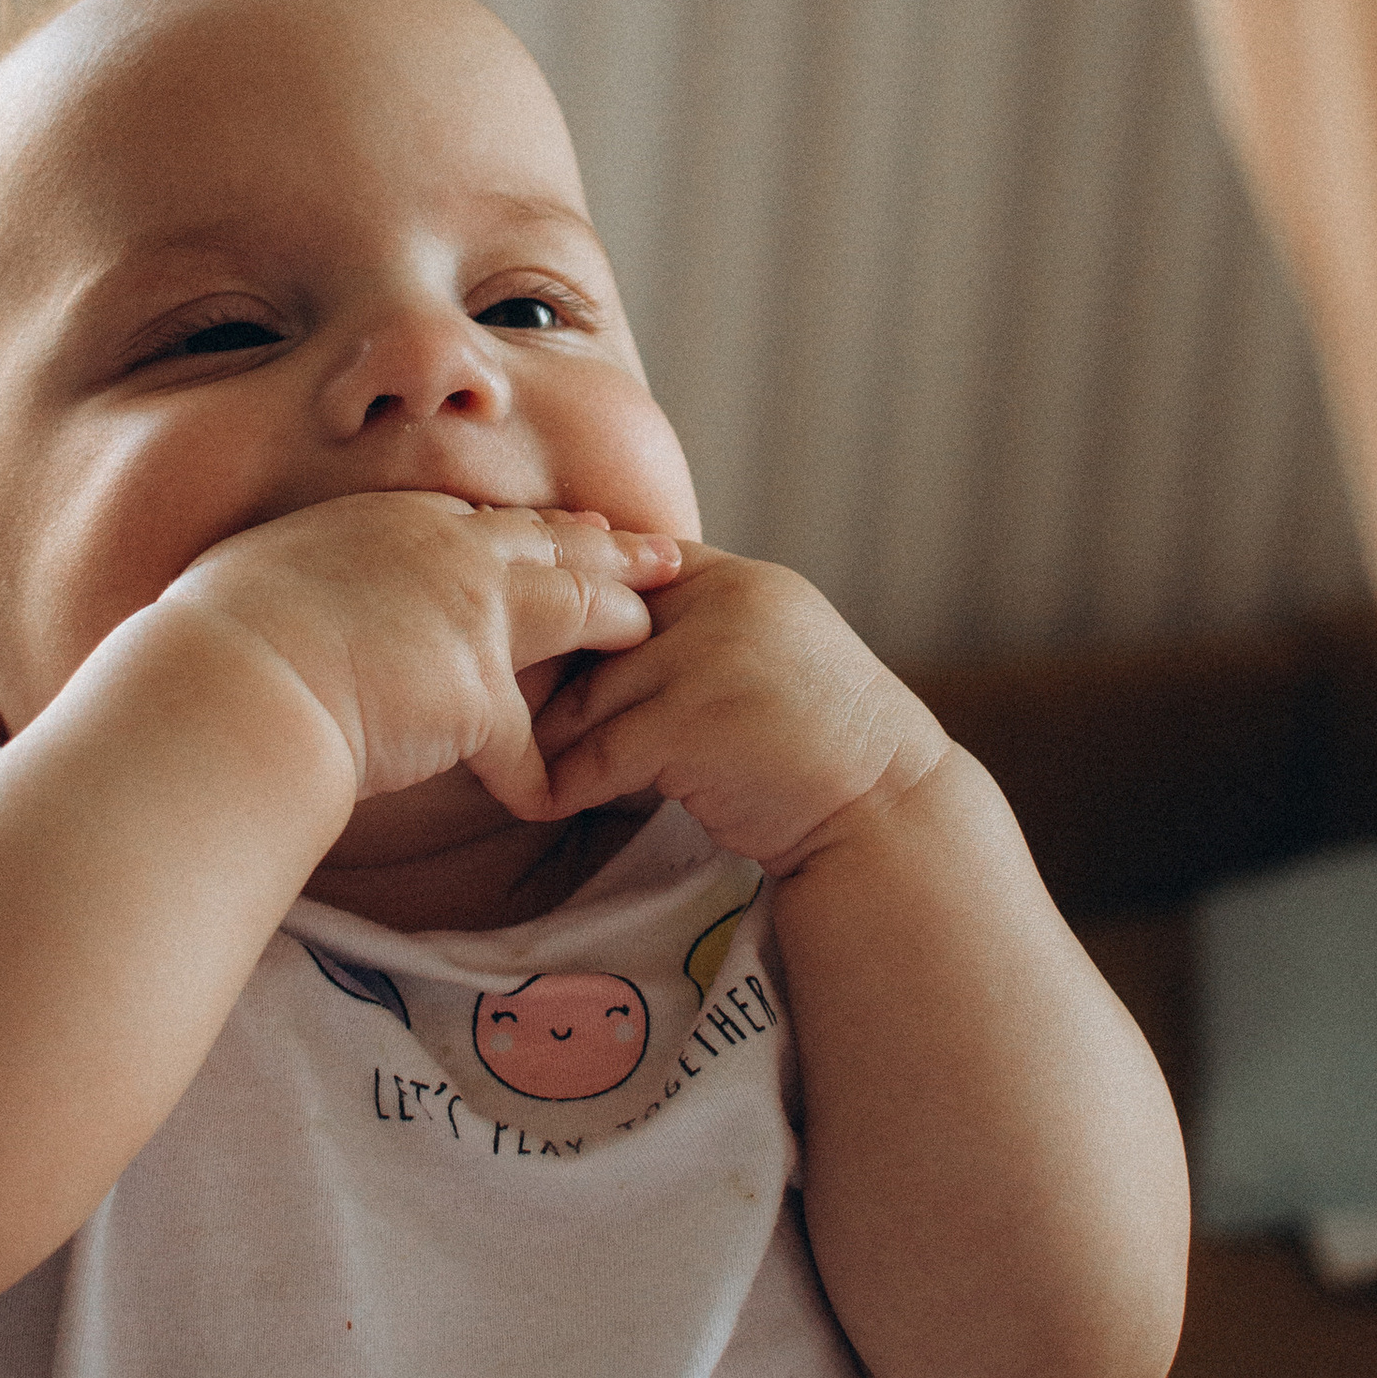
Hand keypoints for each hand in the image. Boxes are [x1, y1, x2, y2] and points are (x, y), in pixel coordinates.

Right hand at [161, 490, 684, 821]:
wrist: (234, 679)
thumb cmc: (216, 636)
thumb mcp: (259, 572)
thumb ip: (295, 576)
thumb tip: (264, 592)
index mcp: (392, 519)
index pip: (484, 522)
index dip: (535, 530)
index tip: (573, 526)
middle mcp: (445, 550)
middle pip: (551, 543)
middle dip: (612, 546)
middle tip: (664, 550)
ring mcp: (474, 616)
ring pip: (578, 606)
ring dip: (620, 618)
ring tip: (652, 628)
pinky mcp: (482, 694)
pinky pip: (529, 747)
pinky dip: (536, 777)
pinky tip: (548, 801)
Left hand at [532, 548, 944, 869]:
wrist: (885, 813)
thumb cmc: (818, 745)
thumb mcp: (767, 654)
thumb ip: (698, 629)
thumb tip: (591, 627)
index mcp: (739, 580)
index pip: (625, 564)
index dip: (572, 597)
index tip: (526, 628)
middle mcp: (724, 604)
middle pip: (591, 626)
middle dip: (543, 670)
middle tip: (491, 698)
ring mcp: (711, 659)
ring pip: (588, 694)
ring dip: (547, 737)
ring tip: (513, 759)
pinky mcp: (694, 724)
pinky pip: (599, 753)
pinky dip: (566, 783)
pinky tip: (546, 801)